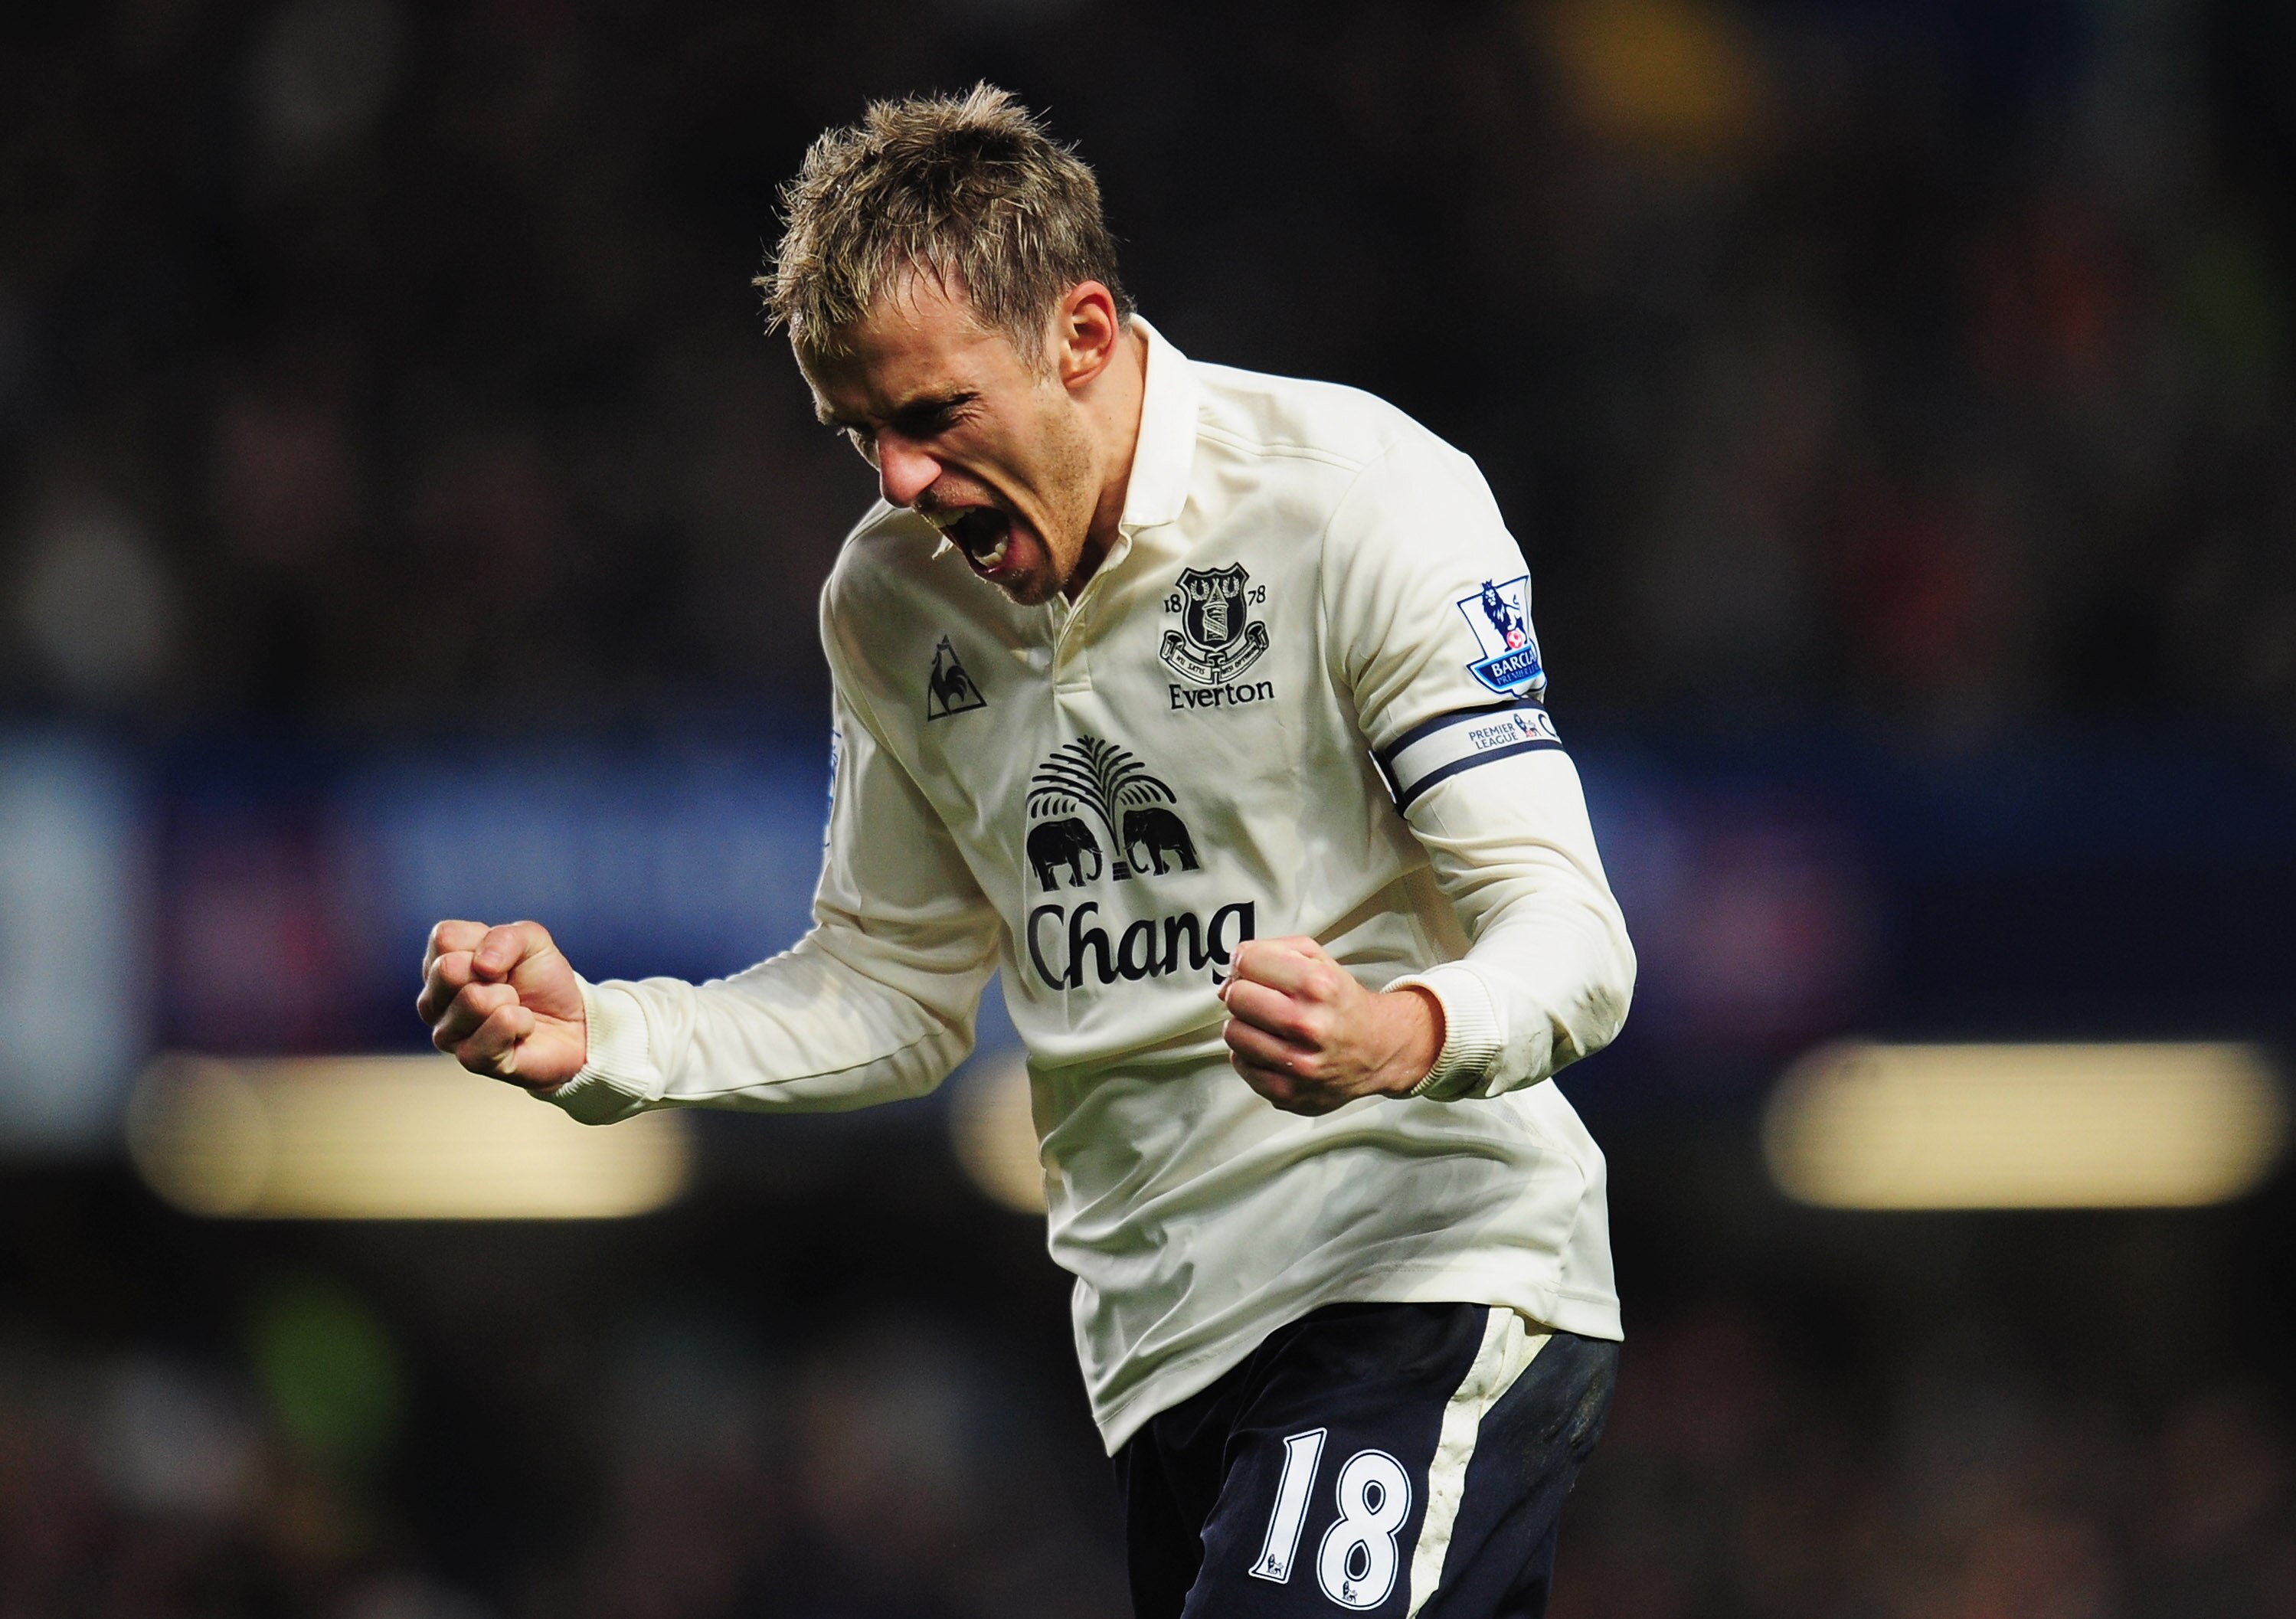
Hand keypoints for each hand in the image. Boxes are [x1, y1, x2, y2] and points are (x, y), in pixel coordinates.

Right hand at [416, 919, 587, 1089]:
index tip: (500, 961)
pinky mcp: (471, 1059)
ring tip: (514, 1008)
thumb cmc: (541, 980)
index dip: (485, 942)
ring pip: (474, 999)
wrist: (571, 1023)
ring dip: (510, 999)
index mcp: (440, 963)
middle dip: (496, 972)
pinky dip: (523, 1021)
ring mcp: (447, 1034)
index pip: (444, 938)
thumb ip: (505, 937)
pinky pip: (499, 1025)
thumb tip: (483, 965)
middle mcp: (433, 1000)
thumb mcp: (531, 941)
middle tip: (508, 985)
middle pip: (448, 970)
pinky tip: (521, 1029)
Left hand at [1219, 936, 1443, 1115]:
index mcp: (1317, 986)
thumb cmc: (1341, 1003)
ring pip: (1234, 1033)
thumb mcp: (1319, 959)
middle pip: (1236, 997)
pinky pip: (1241, 1064)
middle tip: (1260, 999)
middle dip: (1243, 993)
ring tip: (1267, 1025)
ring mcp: (1297, 1064)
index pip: (1247, 961)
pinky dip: (1250, 1054)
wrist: (1377, 1050)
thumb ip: (1272, 950)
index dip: (1245, 963)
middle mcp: (1308, 1026)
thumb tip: (1231, 970)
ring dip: (1244, 1025)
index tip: (1254, 970)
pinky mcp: (1286, 1093)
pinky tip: (1272, 1048)